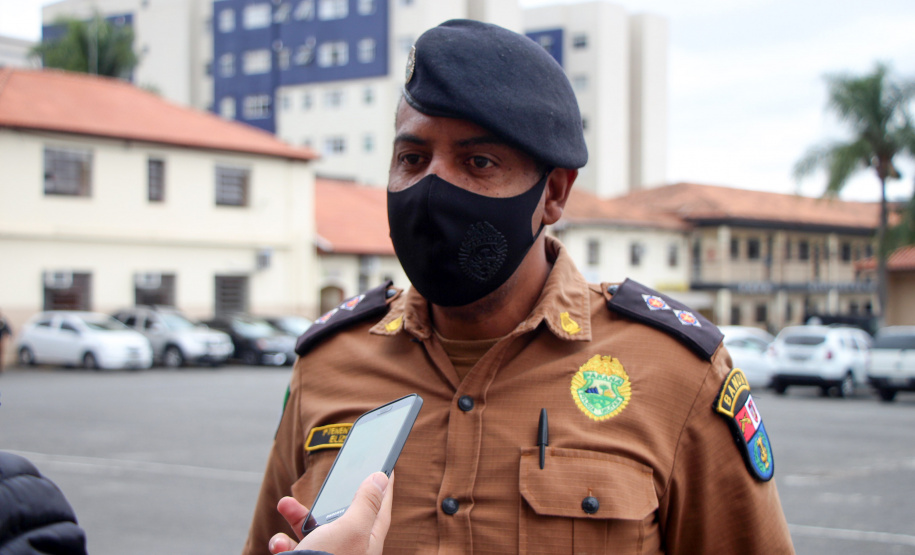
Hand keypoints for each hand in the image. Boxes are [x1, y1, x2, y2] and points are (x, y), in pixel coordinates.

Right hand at [268, 472, 392, 554]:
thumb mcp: (351, 527)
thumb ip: (365, 503)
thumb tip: (381, 479)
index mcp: (367, 542)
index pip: (381, 508)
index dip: (384, 488)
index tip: (386, 468)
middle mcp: (349, 551)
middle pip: (341, 516)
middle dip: (325, 499)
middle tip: (323, 483)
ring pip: (312, 530)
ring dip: (296, 516)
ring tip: (284, 505)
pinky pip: (293, 549)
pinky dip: (282, 543)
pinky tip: (279, 544)